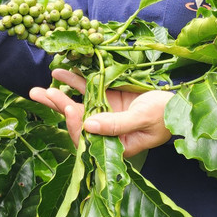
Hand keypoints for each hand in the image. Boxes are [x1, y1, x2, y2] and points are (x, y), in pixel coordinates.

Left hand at [30, 68, 173, 157]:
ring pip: (76, 103)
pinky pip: (86, 88)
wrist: (179, 101)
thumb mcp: (143, 119)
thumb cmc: (165, 115)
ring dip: (57, 95)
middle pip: (76, 120)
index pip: (87, 139)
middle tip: (37, 94)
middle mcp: (104, 129)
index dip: (76, 125)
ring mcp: (104, 111)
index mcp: (114, 144)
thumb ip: (116, 124)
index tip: (71, 109)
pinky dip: (72, 81)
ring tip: (38, 88)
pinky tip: (59, 72)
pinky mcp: (107, 95)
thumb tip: (89, 126)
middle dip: (56, 107)